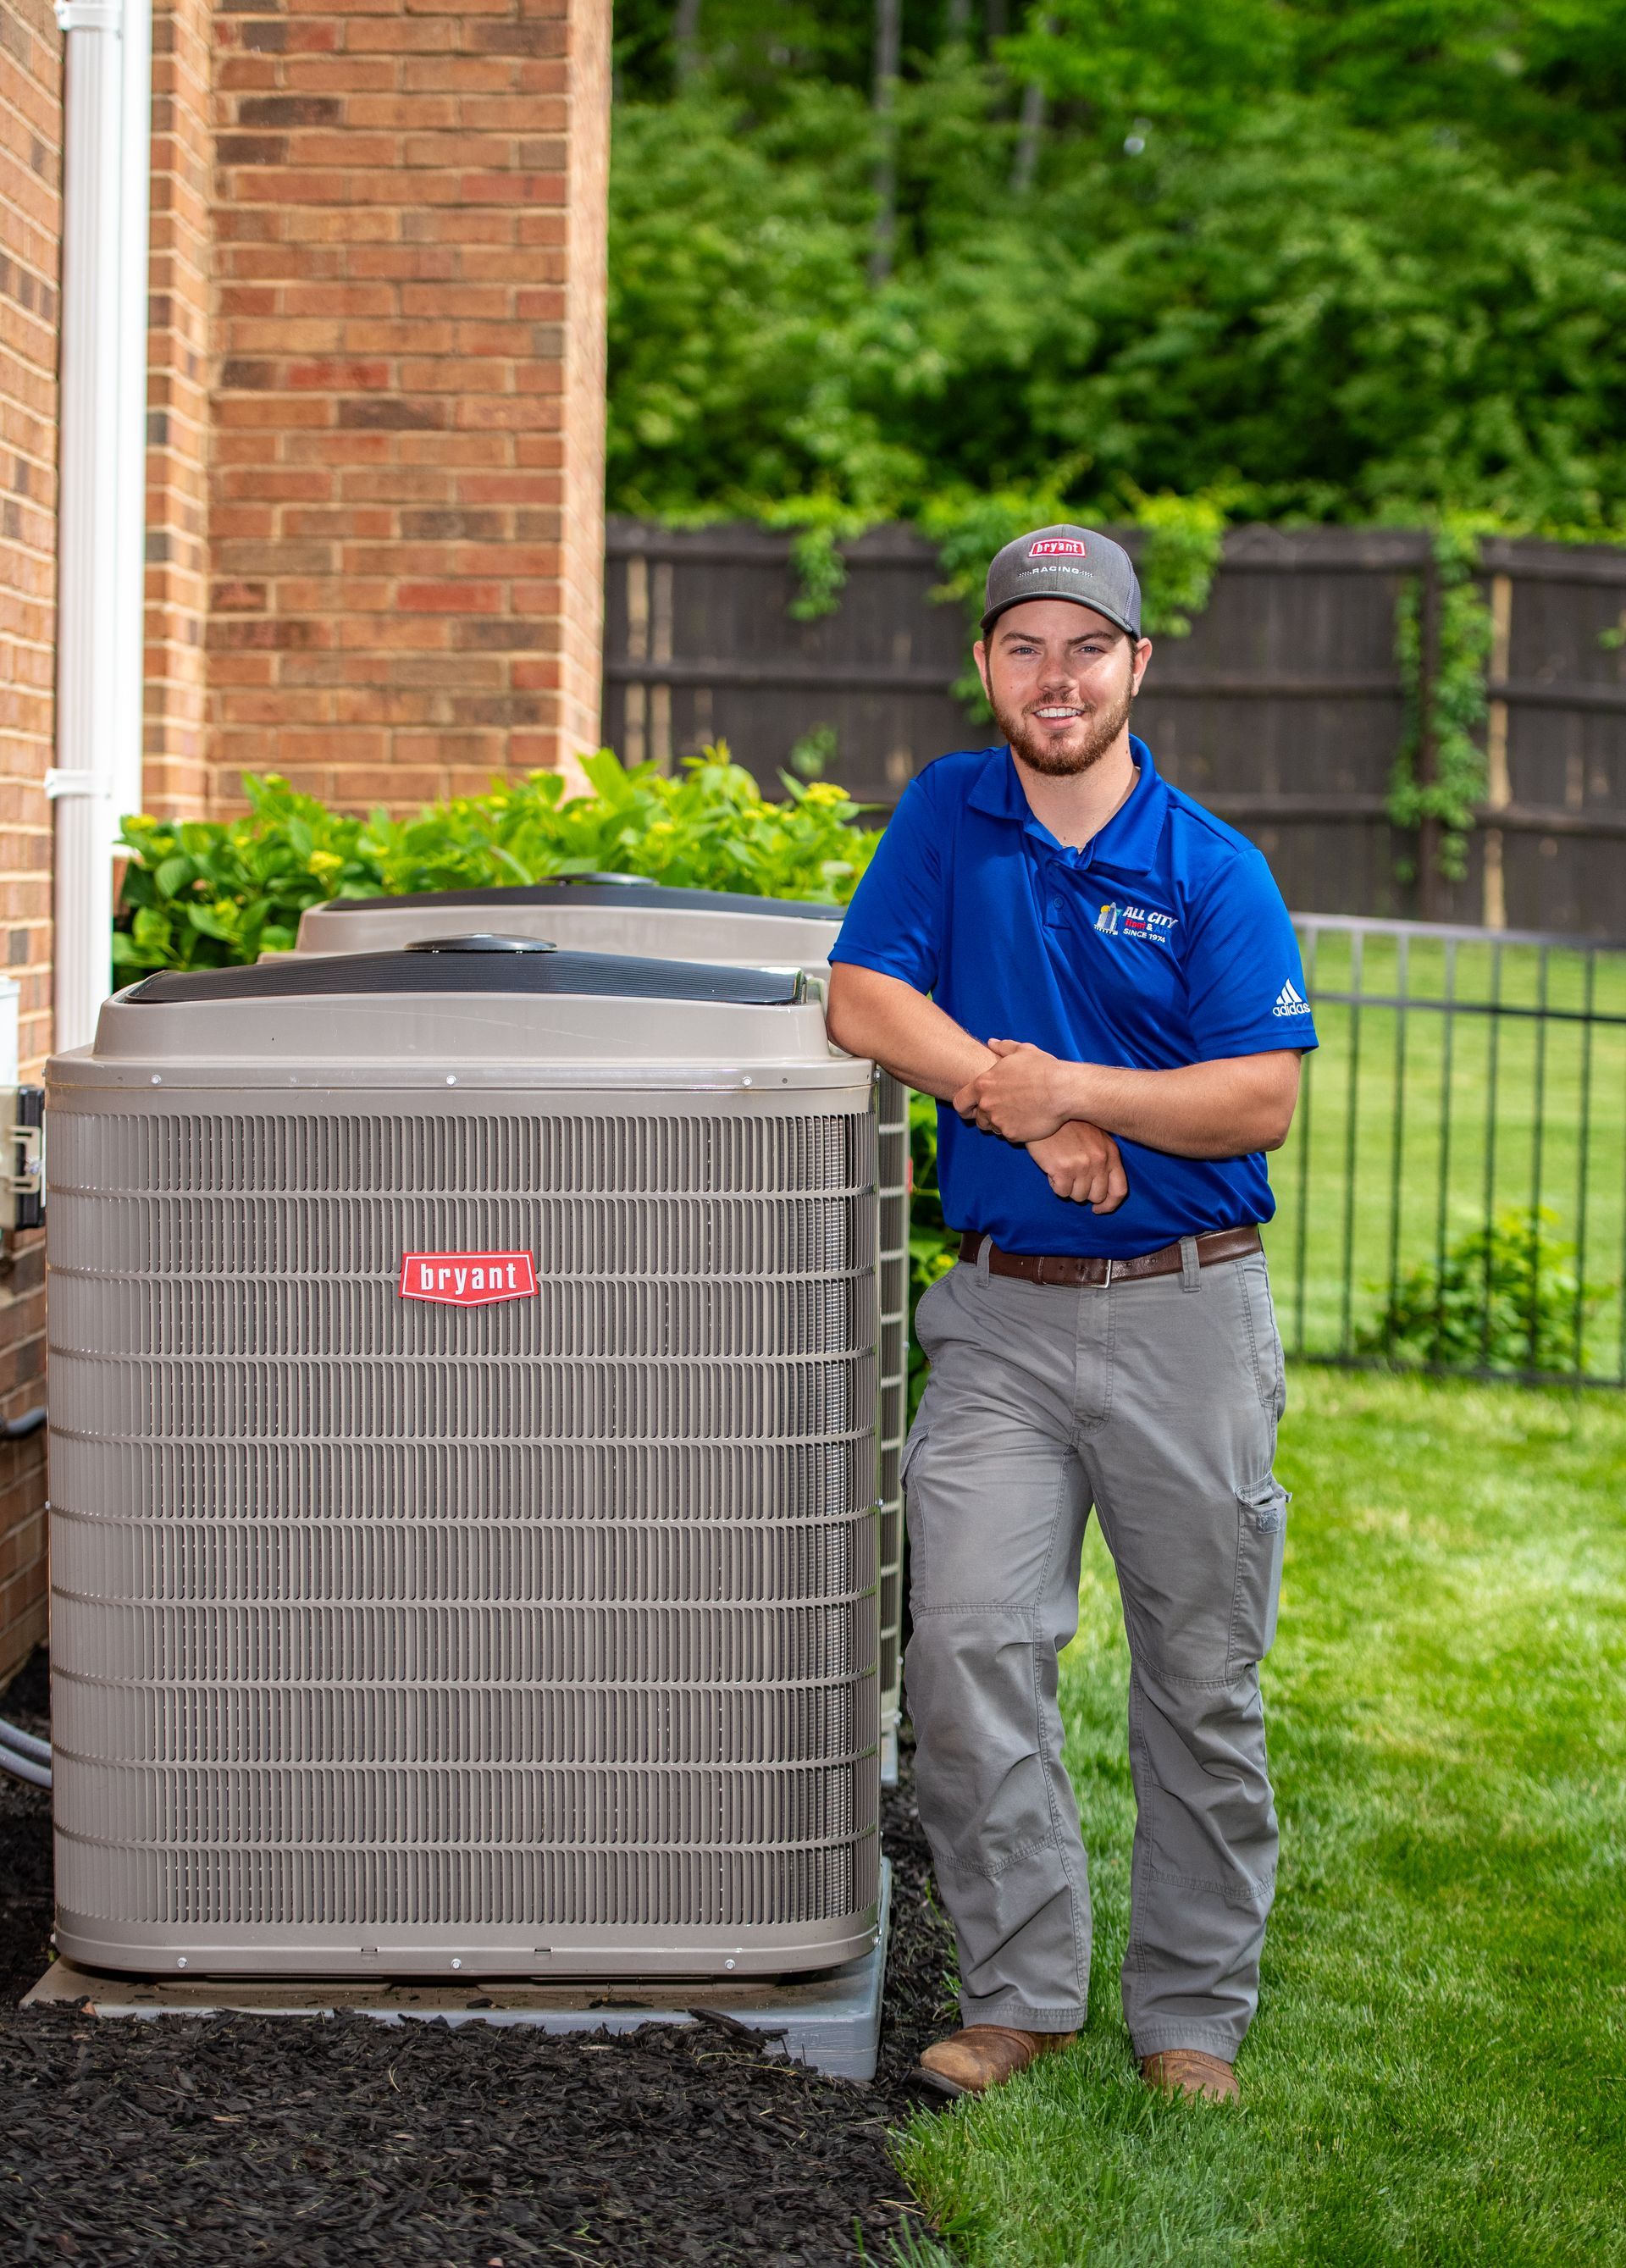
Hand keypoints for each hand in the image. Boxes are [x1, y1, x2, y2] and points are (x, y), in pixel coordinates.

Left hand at [953, 1040, 1071, 1143]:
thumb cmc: (1044, 1068)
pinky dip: (1016, 1130)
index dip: (965, 1107)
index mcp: (983, 1084)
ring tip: (1018, 1114)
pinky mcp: (1012, 1134)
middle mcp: (987, 1104)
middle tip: (1002, 1112)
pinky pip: (1009, 1135)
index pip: (960, 1101)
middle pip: (978, 1118)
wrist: (1063, 1090)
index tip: (971, 1109)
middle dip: (987, 1116)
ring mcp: (998, 1121)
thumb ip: (1003, 1047)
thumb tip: (991, 1042)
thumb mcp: (1022, 1051)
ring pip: (993, 1128)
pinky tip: (1029, 1121)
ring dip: (1001, 1124)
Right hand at [1027, 1122, 1128, 1211]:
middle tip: (1072, 1179)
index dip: (1109, 1205)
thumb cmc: (1068, 1126)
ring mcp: (1082, 1165)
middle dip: (1083, 1193)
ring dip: (1068, 1187)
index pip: (1119, 1190)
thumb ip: (1104, 1160)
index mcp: (1110, 1153)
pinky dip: (1055, 1184)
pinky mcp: (1063, 1169)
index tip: (1098, 1209)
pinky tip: (1052, 1168)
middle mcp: (1100, 1161)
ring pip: (1077, 1196)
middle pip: (1096, 1196)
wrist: (1046, 1111)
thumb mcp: (1096, 1138)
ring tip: (1061, 1168)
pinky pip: (1061, 1192)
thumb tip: (1102, 1190)